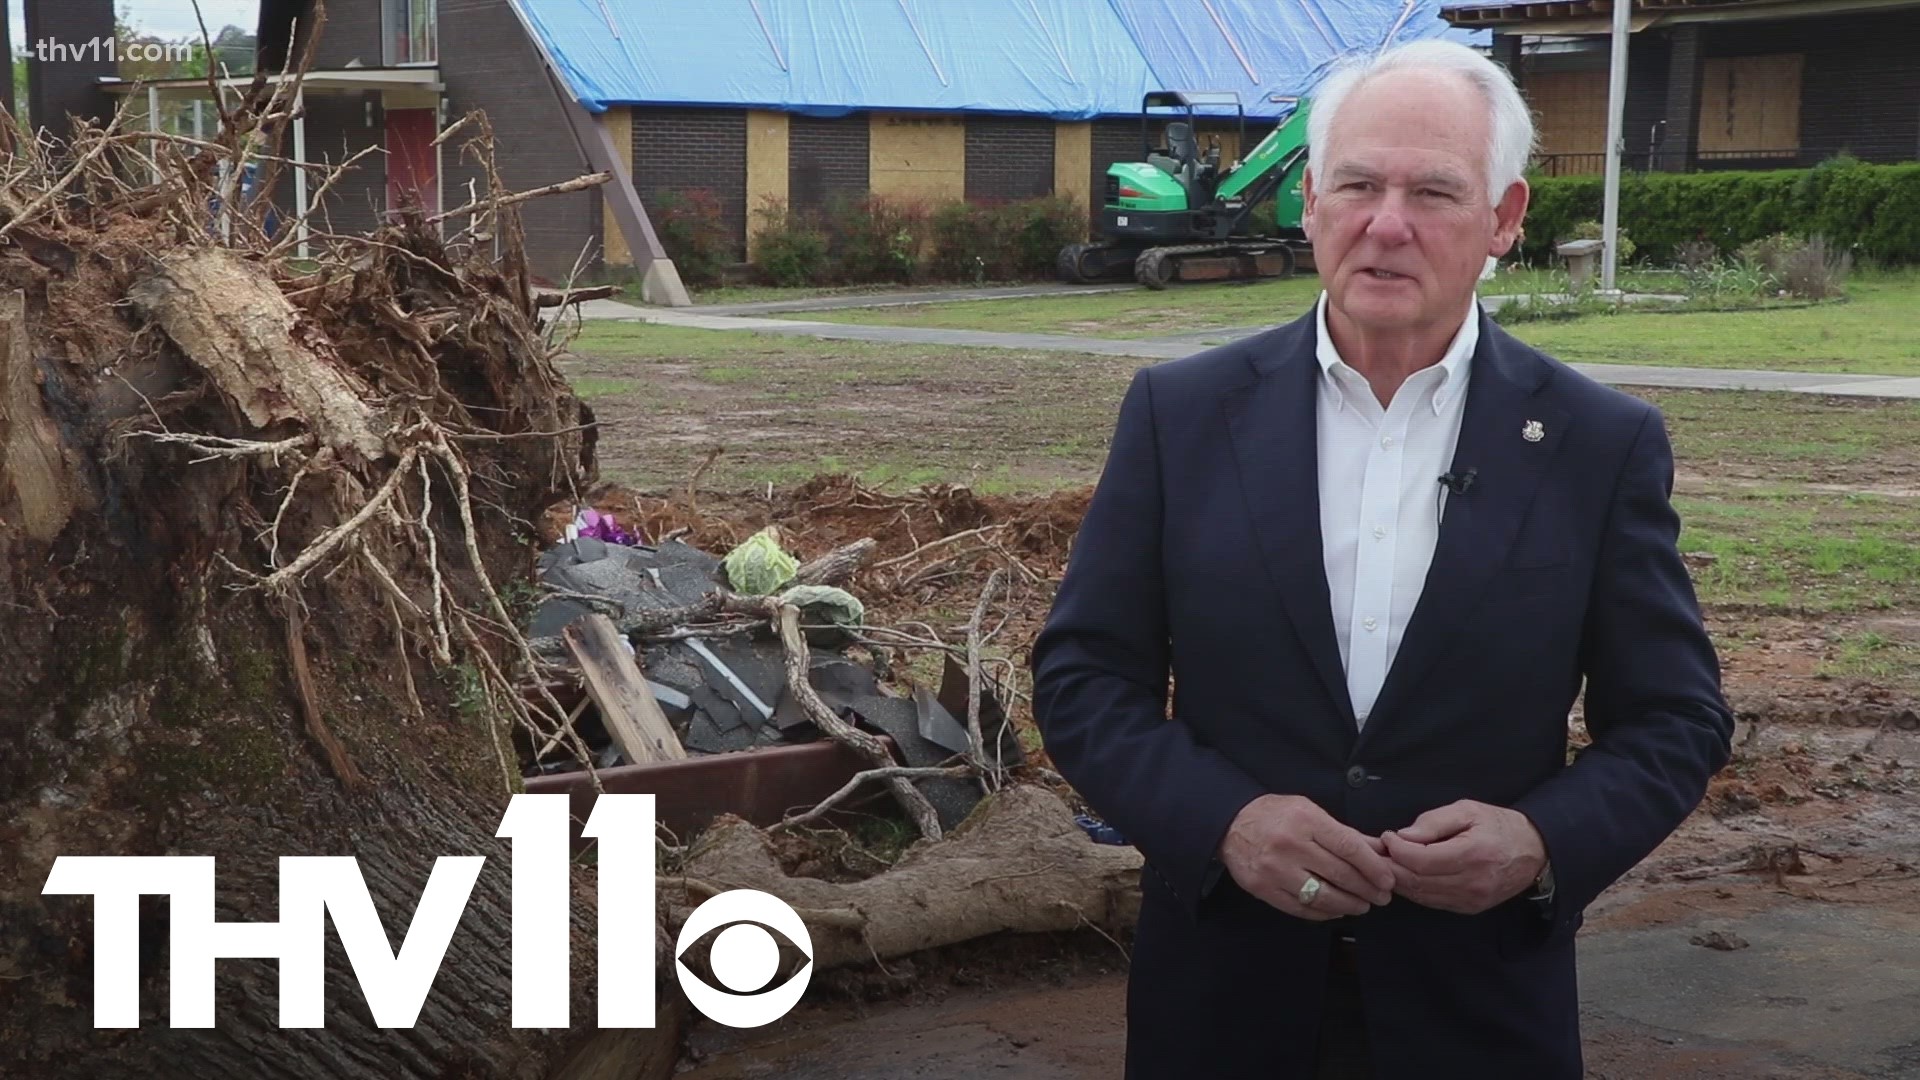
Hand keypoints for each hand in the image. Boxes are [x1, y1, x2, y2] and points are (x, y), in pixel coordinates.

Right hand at [1218, 794, 1396, 920]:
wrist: (1231, 824)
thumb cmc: (1276, 815)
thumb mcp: (1311, 812)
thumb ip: (1344, 833)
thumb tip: (1379, 850)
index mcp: (1306, 821)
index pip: (1349, 847)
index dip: (1373, 867)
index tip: (1387, 880)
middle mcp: (1290, 845)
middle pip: (1339, 874)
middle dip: (1367, 890)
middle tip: (1382, 897)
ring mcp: (1275, 870)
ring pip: (1323, 897)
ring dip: (1349, 905)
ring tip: (1362, 906)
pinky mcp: (1263, 889)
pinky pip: (1301, 909)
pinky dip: (1324, 913)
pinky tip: (1336, 909)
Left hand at [1381, 800, 1547, 914]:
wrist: (1534, 851)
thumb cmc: (1499, 826)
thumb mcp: (1468, 810)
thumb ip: (1434, 822)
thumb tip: (1404, 836)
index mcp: (1472, 854)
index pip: (1421, 861)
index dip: (1397, 850)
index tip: (1387, 837)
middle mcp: (1472, 882)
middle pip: (1417, 882)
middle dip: (1391, 867)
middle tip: (1379, 852)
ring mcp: (1471, 899)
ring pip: (1422, 895)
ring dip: (1399, 881)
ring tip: (1388, 862)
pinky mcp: (1470, 908)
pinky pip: (1433, 902)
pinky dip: (1415, 890)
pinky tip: (1407, 875)